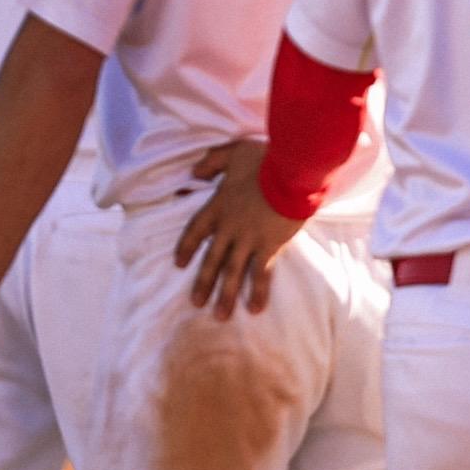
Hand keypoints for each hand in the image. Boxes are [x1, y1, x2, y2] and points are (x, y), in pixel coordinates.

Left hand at [173, 139, 304, 319]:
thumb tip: (193, 174)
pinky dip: (257, 291)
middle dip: (203, 282)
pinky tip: (255, 309)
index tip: (179, 263)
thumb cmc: (264, 159)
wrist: (291, 171)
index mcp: (218, 206)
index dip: (186, 247)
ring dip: (225, 295)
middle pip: (211, 259)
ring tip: (219, 316)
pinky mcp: (268, 246)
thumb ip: (211, 162)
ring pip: (232, 272)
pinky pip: (260, 273)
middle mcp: (228, 228)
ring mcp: (247, 240)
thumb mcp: (233, 152)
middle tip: (196, 303)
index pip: (195, 231)